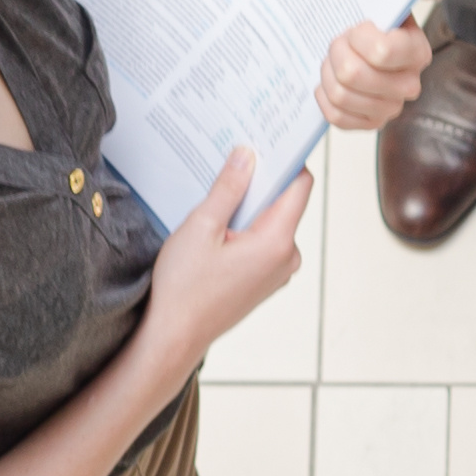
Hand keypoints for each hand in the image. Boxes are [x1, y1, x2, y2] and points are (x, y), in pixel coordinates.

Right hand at [145, 150, 314, 357]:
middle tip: (232, 159)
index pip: (300, 185)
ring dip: (249, 205)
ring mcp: (279, 271)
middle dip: (260, 181)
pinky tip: (218, 226)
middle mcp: (288, 257)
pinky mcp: (266, 279)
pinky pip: (264, 241)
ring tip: (217, 195)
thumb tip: (248, 154)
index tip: (267, 139)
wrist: (175, 336)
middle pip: (285, 202)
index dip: (287, 159)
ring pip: (272, 222)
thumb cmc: (185, 286)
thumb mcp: (201, 227)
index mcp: (278, 241)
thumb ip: (228, 188)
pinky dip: (246, 227)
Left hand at [316, 15, 433, 130]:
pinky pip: (337, 117)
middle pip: (354, 74)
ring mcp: (390, 107)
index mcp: (418, 52)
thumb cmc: (374, 23)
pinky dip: (325, 98)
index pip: (381, 51)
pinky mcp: (370, 124)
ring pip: (341, 95)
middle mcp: (408, 84)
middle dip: (337, 54)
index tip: (356, 26)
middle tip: (340, 42)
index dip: (357, 37)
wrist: (359, 46)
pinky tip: (331, 81)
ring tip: (335, 60)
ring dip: (329, 74)